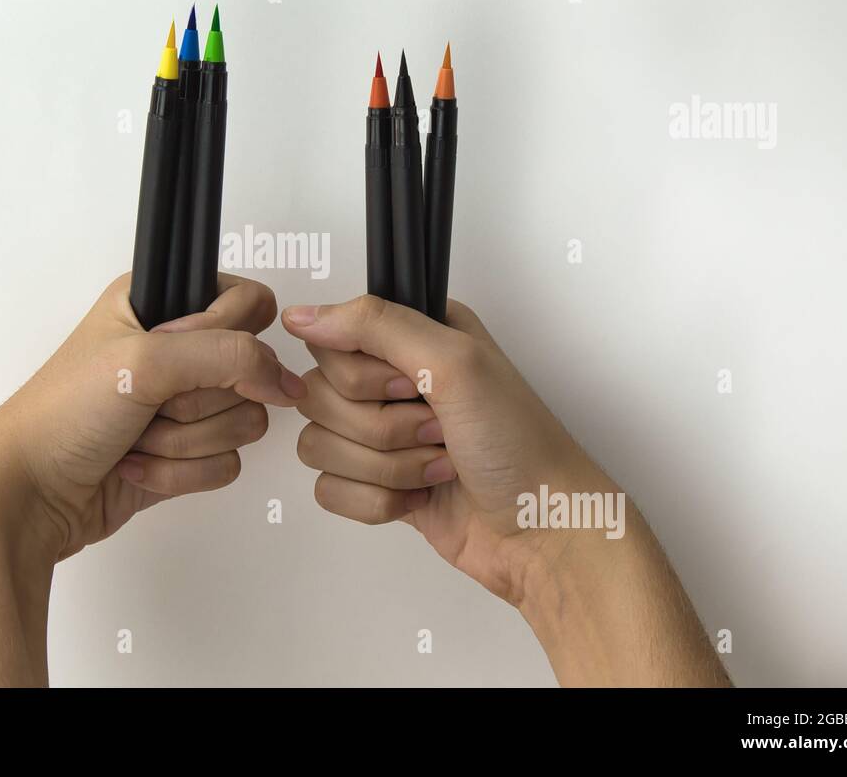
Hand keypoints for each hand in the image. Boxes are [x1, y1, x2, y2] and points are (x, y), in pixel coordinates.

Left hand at [0, 272, 305, 684]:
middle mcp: (174, 349)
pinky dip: (181, 473)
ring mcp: (179, 404)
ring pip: (244, 422)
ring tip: (136, 438)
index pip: (247, 304)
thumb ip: (228, 354)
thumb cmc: (62, 415)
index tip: (195, 360)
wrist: (27, 494)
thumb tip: (285, 381)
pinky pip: (226, 463)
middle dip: (199, 401)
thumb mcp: (146, 362)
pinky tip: (135, 467)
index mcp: (158, 304)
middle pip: (251, 372)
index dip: (234, 337)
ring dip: (186, 441)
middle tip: (148, 405)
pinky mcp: (183, 454)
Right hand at [281, 294, 597, 601]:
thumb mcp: (454, 362)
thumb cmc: (519, 443)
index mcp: (412, 337)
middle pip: (319, 397)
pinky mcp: (377, 483)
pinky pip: (329, 489)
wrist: (544, 530)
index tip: (411, 388)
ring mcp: (383, 435)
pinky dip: (377, 500)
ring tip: (437, 465)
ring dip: (386, 466)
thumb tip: (302, 316)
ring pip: (319, 444)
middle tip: (437, 430)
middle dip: (381, 427)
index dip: (364, 377)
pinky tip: (421, 496)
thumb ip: (374, 325)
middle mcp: (392, 379)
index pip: (331, 344)